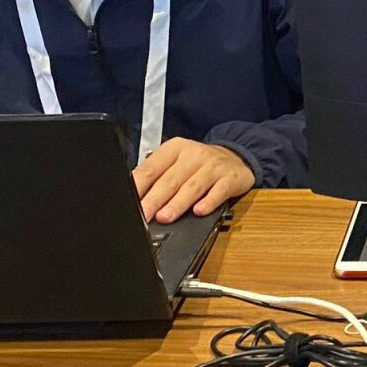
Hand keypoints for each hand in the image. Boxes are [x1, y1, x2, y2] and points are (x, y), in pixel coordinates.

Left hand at [133, 139, 256, 223]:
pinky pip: (218, 192)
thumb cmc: (199, 164)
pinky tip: (199, 211)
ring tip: (165, 217)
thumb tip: (135, 194)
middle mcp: (194, 155)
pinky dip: (208, 202)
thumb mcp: (177, 161)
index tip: (129, 201)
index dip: (139, 185)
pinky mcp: (230, 178)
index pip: (153, 167)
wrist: (236, 157)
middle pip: (171, 179)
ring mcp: (213, 166)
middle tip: (144, 215)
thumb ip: (158, 174)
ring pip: (193, 187)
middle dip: (155, 199)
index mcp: (175, 149)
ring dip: (177, 204)